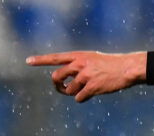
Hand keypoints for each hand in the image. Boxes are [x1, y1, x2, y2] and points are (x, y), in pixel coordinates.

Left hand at [26, 51, 146, 102]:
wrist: (126, 67)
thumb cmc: (109, 64)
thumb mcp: (92, 58)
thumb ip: (77, 66)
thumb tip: (64, 83)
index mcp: (79, 55)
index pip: (56, 57)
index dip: (41, 60)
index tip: (28, 61)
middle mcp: (80, 64)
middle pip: (56, 77)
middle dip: (58, 85)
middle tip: (63, 87)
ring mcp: (85, 75)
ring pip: (69, 90)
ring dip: (75, 92)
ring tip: (87, 87)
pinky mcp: (91, 87)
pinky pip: (78, 98)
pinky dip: (83, 97)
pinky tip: (93, 92)